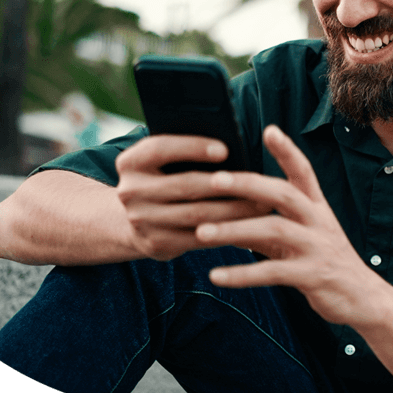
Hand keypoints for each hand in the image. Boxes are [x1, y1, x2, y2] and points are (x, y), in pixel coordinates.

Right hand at [115, 135, 272, 260]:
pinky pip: (198, 238)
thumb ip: (185, 153)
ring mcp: (141, 221)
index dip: (192, 147)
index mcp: (130, 162)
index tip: (225, 149)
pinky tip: (249, 225)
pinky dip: (226, 230)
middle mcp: (130, 192)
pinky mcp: (156, 244)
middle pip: (185, 185)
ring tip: (262, 204)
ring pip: (196, 215)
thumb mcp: (162, 162)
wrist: (133, 220)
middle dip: (226, 184)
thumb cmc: (163, 179)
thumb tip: (231, 148)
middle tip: (259, 182)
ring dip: (234, 210)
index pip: (160, 149)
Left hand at [194, 125, 389, 326]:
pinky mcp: (312, 276)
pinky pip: (272, 272)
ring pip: (273, 230)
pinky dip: (242, 274)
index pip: (303, 171)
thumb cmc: (325, 262)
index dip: (288, 150)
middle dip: (248, 184)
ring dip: (234, 230)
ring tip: (201, 233)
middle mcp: (319, 221)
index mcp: (317, 207)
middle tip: (213, 180)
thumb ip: (271, 221)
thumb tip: (231, 209)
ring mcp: (317, 248)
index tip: (269, 130)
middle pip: (283, 194)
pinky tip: (216, 275)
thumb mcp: (303, 235)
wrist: (362, 297)